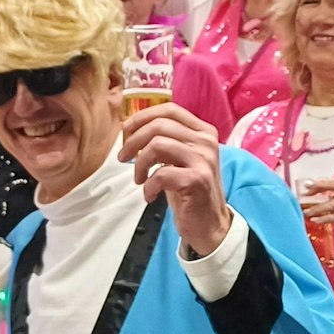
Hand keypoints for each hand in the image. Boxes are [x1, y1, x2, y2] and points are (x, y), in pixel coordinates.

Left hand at [120, 102, 231, 256]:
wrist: (210, 223)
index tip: (126, 131)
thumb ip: (166, 140)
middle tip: (123, 157)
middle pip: (159, 125)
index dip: (142, 117)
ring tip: (139, 178)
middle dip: (133, 141)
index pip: (170, 110)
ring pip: (157, 145)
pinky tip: (150, 195)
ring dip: (140, 164)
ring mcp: (203, 160)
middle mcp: (206, 142)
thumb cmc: (189, 190)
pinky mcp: (197, 180)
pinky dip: (149, 186)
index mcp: (203, 131)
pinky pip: (161, 174)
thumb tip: (131, 127)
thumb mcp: (180, 159)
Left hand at [303, 177, 333, 240]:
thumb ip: (333, 195)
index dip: (319, 183)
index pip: (333, 181)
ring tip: (307, 212)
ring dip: (318, 208)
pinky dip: (325, 218)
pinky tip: (316, 220)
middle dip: (318, 191)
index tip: (305, 186)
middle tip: (304, 196)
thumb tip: (312, 194)